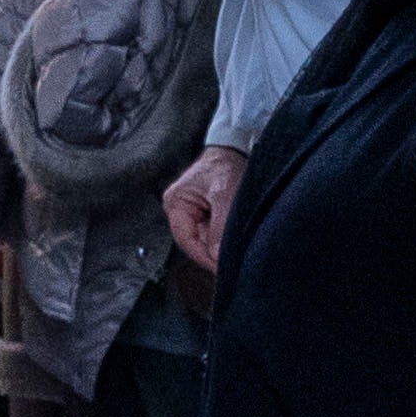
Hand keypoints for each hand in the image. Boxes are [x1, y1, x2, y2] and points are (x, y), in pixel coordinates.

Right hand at [161, 149, 243, 282]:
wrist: (238, 148)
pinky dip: (226, 239)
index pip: (186, 240)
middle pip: (196, 244)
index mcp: (176, 204)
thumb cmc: (226, 165)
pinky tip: (238, 239)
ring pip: (208, 241)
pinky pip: (216, 235)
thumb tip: (217, 255)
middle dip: (215, 252)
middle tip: (235, 262)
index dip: (204, 257)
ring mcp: (194, 215)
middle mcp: (181, 211)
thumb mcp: (224, 193)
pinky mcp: (208, 216)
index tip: (222, 268)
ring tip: (239, 247)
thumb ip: (220, 226)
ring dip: (222, 245)